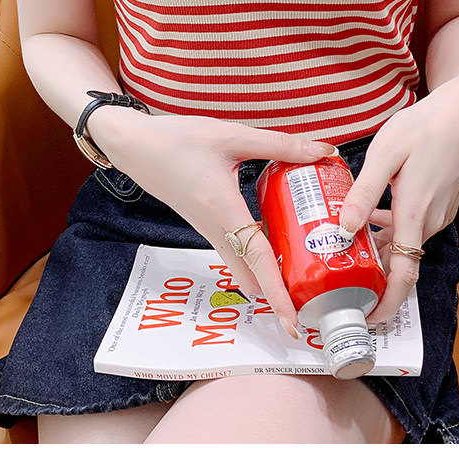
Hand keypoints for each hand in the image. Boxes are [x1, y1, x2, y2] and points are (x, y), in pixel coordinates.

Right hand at [91, 108, 335, 337]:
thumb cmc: (178, 139)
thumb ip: (280, 144)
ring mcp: (208, 229)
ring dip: (268, 271)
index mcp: (224, 211)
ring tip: (303, 263)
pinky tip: (277, 232)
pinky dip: (257, 251)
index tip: (293, 323)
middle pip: (250, 277)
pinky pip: (234, 248)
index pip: (257, 261)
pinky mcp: (206, 223)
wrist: (135, 145)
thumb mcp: (232, 135)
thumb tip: (323, 150)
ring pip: (242, 265)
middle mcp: (215, 229)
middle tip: (310, 292)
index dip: (277, 294)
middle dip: (277, 292)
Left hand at [338, 75, 458, 323]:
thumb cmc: (424, 125)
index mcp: (415, 212)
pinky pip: (412, 225)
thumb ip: (364, 192)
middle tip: (338, 277)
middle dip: (372, 274)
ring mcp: (439, 211)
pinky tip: (368, 213)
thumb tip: (343, 228)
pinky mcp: (440, 201)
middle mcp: (430, 219)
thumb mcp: (385, 152)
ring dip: (378, 247)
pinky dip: (390, 228)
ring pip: (404, 241)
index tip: (368, 319)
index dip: (387, 303)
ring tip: (344, 243)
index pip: (404, 274)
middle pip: (401, 261)